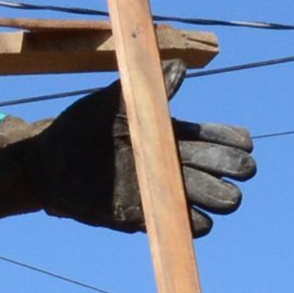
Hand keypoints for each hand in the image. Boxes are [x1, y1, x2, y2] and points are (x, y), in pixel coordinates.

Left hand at [0, 78, 254, 237]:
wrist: (49, 161)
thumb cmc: (82, 125)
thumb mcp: (113, 101)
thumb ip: (146, 89)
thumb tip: (179, 67)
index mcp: (171, 133)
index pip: (217, 138)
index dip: (235, 142)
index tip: (244, 145)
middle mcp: (170, 163)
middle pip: (221, 171)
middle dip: (233, 170)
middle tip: (237, 170)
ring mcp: (158, 191)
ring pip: (207, 201)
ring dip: (217, 199)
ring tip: (220, 195)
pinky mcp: (140, 215)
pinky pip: (176, 225)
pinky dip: (190, 223)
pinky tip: (194, 217)